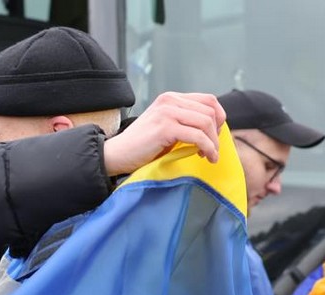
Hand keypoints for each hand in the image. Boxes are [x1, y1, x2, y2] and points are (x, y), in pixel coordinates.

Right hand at [103, 92, 224, 175]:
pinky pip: (197, 136)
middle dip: (217, 133)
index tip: (214, 136)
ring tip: (210, 156)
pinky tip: (205, 157)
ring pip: (206, 123)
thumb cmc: (140, 146)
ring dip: (213, 142)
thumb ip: (183, 121)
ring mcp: (167, 113)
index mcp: (170, 98)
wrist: (115, 155)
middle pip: (210, 111)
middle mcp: (169, 101)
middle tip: (212, 150)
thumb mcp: (164, 126)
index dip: (218, 118)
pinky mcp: (165, 128)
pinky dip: (207, 148)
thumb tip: (212, 129)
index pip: (208, 100)